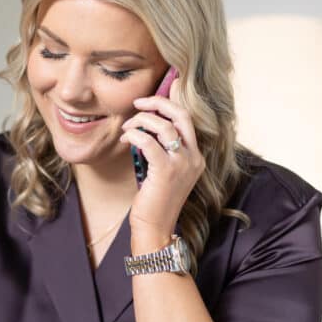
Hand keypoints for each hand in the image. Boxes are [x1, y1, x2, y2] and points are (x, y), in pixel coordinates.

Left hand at [120, 77, 206, 244]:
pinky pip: (149, 142)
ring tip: (127, 128)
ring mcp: (182, 164)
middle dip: (157, 103)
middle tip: (138, 103)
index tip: (154, 95)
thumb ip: (163, 148)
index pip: (187, 119)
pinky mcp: (166, 171)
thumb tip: (147, 124)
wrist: (155, 227)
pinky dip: (135, 135)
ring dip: (141, 121)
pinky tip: (126, 138)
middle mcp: (194, 158)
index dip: (172, 101)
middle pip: (181, 115)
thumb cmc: (155, 200)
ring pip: (164, 126)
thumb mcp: (165, 171)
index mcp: (196, 156)